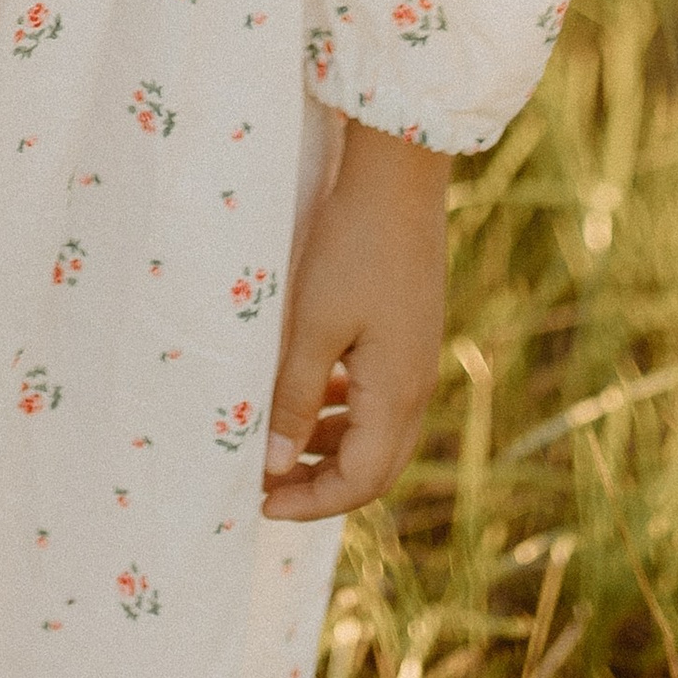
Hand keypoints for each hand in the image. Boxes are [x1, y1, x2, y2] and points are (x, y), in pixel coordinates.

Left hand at [260, 116, 449, 519]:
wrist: (397, 175)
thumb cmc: (350, 247)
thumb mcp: (312, 324)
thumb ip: (294, 396)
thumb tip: (276, 464)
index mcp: (397, 394)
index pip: (360, 482)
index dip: (311, 502)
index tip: (261, 502)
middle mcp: (415, 386)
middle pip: (373, 466)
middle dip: (319, 484)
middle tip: (267, 485)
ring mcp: (415, 358)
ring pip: (374, 430)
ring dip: (329, 446)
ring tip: (278, 443)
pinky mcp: (407, 332)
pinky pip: (375, 394)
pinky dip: (340, 408)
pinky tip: (306, 389)